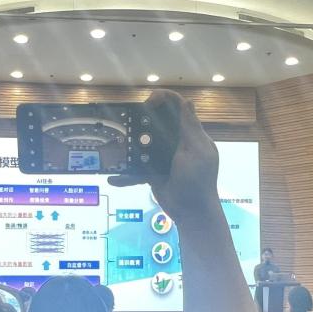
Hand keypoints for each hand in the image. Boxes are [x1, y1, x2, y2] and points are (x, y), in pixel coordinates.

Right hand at [109, 90, 219, 222]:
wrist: (191, 212)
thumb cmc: (199, 180)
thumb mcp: (197, 152)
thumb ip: (191, 128)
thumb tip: (188, 102)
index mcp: (190, 136)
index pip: (178, 109)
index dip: (165, 99)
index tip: (150, 100)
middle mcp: (176, 143)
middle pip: (157, 123)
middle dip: (142, 117)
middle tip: (130, 118)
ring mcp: (163, 158)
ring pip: (143, 144)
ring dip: (130, 143)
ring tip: (117, 141)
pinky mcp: (152, 173)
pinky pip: (136, 170)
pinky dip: (125, 176)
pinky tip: (113, 178)